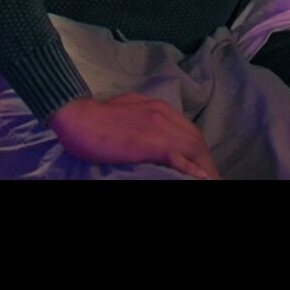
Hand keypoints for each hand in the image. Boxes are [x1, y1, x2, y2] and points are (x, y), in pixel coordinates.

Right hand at [48, 93, 220, 179]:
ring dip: (204, 167)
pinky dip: (191, 168)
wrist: (78, 117)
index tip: (203, 166)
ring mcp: (158, 127)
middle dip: (206, 161)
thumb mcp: (127, 108)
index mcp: (158, 107)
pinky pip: (177, 156)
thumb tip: (151, 132)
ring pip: (192, 147)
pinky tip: (200, 179)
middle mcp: (163, 114)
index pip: (188, 130)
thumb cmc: (97, 117)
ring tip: (211, 181)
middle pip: (196, 140)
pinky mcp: (149, 142)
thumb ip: (144, 117)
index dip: (199, 150)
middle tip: (211, 178)